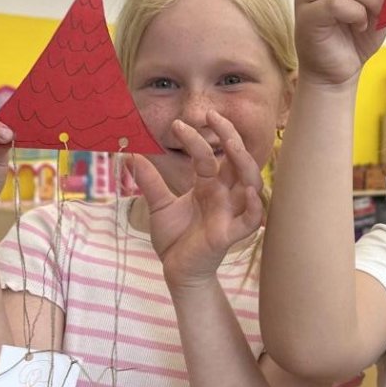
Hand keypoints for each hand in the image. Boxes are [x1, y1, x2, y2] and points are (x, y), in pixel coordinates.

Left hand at [128, 111, 263, 285]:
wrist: (176, 271)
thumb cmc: (175, 239)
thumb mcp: (158, 205)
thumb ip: (149, 181)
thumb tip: (130, 154)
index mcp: (209, 185)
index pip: (209, 155)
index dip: (196, 138)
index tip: (177, 124)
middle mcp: (224, 195)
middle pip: (238, 160)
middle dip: (230, 137)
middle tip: (214, 116)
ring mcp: (230, 213)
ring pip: (251, 182)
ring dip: (245, 162)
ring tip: (233, 145)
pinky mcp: (230, 234)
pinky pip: (251, 219)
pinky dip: (254, 205)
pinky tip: (248, 190)